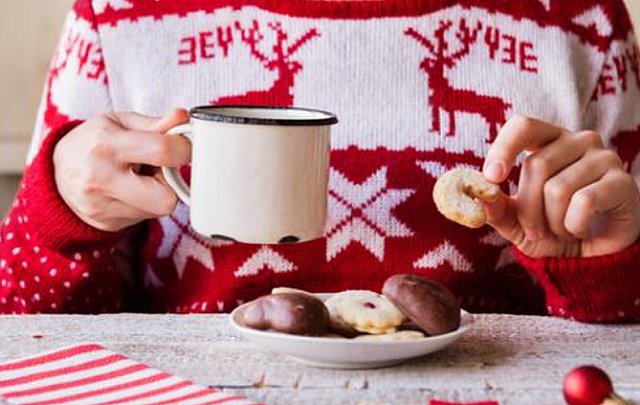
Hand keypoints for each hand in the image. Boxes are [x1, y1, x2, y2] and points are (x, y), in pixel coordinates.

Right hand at [53, 109, 189, 231]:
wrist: (54, 177)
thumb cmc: (92, 143)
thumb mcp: (118, 122)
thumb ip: (153, 124)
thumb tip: (182, 118)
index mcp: (107, 145)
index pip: (163, 151)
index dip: (184, 148)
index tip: (183, 146)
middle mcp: (102, 179)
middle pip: (167, 198)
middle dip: (173, 183)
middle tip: (162, 170)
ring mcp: (103, 207)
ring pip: (160, 209)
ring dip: (160, 193)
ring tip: (141, 178)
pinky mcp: (107, 224)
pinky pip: (147, 218)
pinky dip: (147, 204)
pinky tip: (132, 191)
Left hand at [482, 116, 639, 257]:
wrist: (595, 256)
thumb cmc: (552, 231)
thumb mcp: (517, 224)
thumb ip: (497, 209)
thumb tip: (478, 198)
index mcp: (548, 142)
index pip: (523, 126)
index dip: (504, 148)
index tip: (491, 177)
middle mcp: (578, 141)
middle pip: (537, 165)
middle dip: (528, 209)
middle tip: (535, 232)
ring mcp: (604, 158)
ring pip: (558, 188)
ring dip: (553, 222)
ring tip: (563, 229)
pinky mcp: (623, 182)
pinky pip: (585, 202)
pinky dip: (574, 225)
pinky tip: (581, 229)